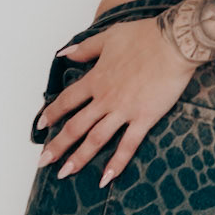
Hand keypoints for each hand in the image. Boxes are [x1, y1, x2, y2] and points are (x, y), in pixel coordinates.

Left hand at [34, 16, 195, 183]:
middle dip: (57, 145)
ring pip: (95, 139)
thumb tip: (63, 53)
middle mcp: (105, 98)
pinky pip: (128, 145)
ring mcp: (124, 111)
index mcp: (96, 79)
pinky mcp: (144, 118)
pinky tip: (106, 178)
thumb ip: (84, 48)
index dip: (52, 114)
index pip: (67, 101)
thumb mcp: (108, 37)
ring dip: (78, 158)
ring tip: (64, 173)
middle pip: (75, 126)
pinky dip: (116, 163)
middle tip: (43, 161)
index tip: (41, 127)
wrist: (173, 42)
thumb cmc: (144, 36)